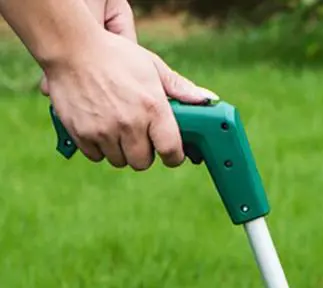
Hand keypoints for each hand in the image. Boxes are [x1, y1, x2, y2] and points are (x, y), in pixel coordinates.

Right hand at [44, 30, 215, 169]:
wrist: (69, 45)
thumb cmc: (115, 55)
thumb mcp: (151, 66)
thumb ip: (179, 88)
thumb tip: (208, 99)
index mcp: (153, 108)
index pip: (171, 151)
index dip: (173, 156)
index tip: (170, 153)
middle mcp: (130, 123)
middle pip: (143, 162)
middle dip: (143, 153)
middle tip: (138, 136)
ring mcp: (104, 129)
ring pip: (119, 161)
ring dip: (120, 150)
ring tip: (117, 128)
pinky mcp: (82, 132)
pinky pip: (96, 156)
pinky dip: (98, 147)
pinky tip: (99, 127)